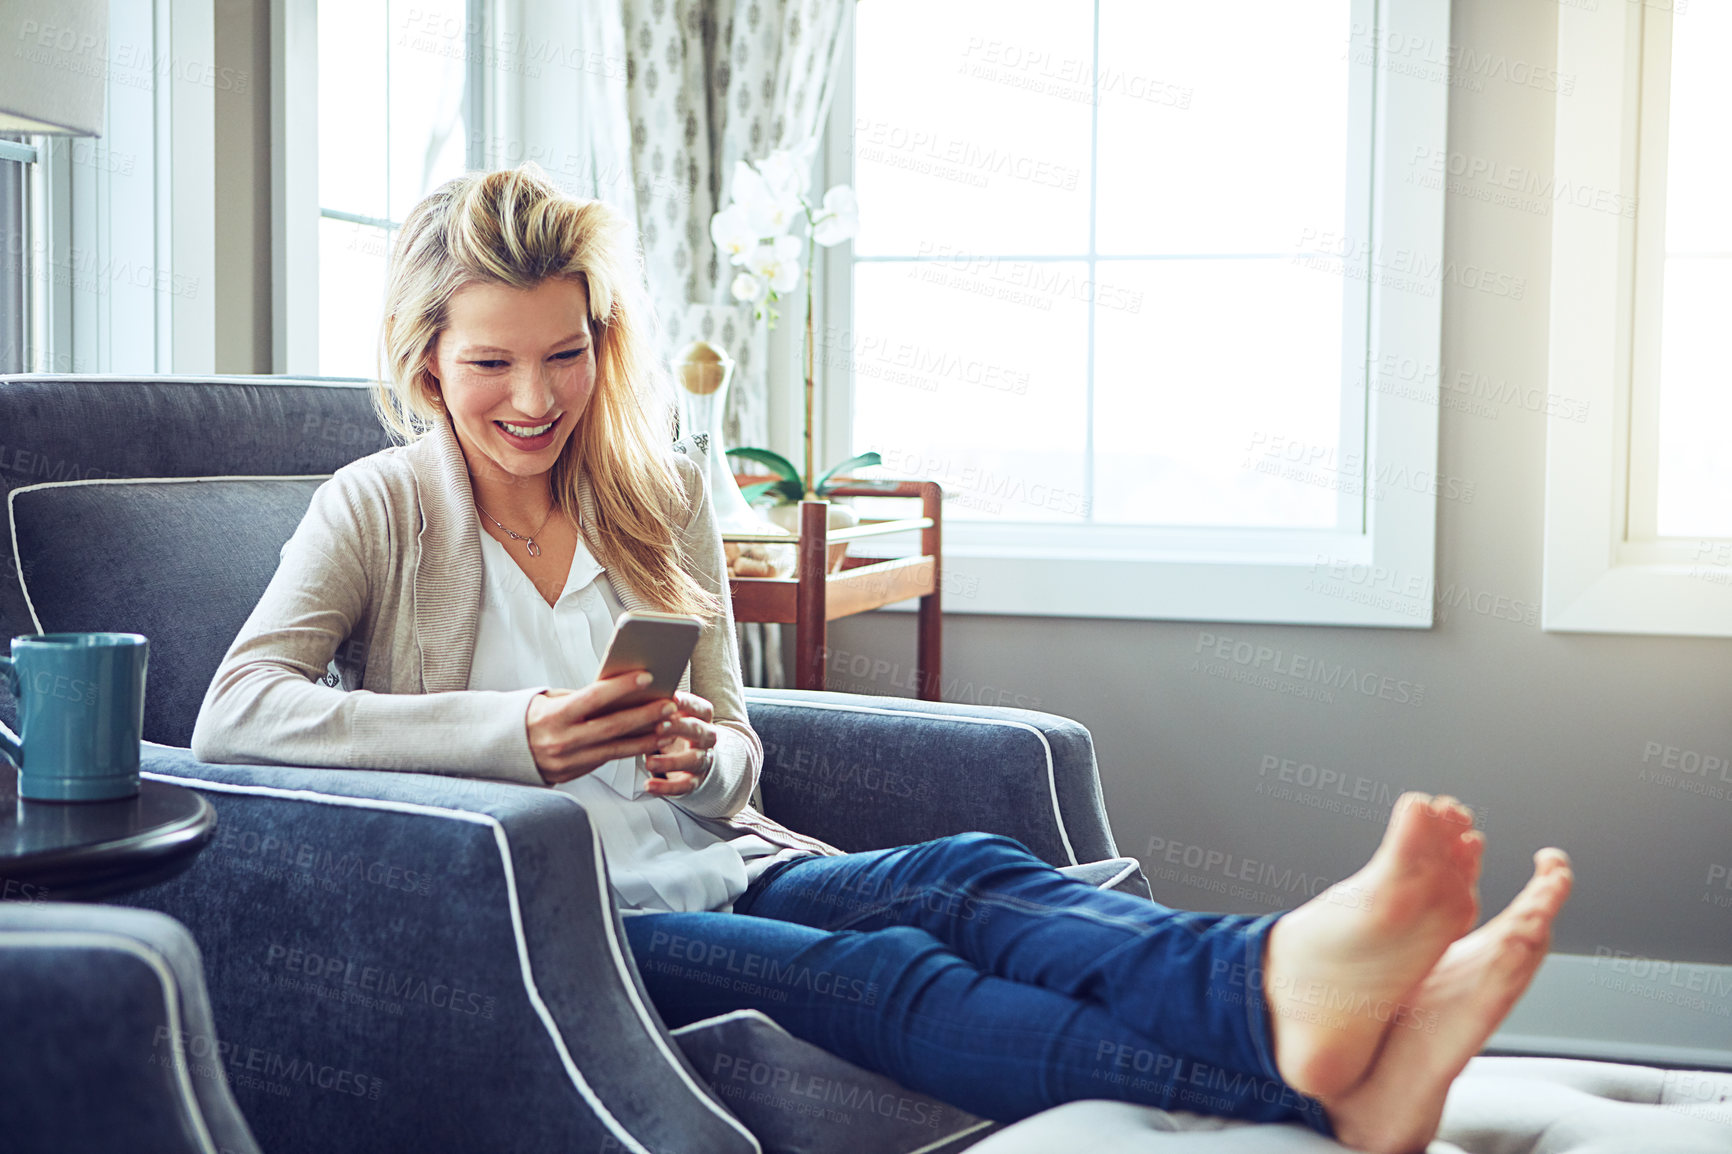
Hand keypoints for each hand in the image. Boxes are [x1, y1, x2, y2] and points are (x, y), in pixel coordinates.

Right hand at [525, 671, 684, 784]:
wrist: (500, 750)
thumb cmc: (529, 716)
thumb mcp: (549, 700)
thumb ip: (581, 699)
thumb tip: (619, 692)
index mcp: (553, 716)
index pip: (593, 697)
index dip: (621, 687)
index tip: (646, 676)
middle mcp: (561, 741)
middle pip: (612, 727)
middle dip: (644, 715)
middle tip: (668, 705)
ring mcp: (567, 762)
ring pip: (615, 750)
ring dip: (645, 739)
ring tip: (667, 727)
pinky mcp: (571, 775)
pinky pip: (605, 760)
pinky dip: (627, 750)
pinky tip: (646, 741)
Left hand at [644, 691, 718, 797]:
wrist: (694, 756)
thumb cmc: (673, 729)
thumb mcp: (671, 715)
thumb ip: (658, 705)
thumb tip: (632, 690)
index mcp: (702, 717)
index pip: (701, 708)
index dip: (688, 703)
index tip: (671, 697)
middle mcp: (706, 737)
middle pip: (698, 731)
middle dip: (679, 728)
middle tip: (658, 726)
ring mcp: (702, 760)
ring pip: (693, 760)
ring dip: (671, 761)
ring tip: (649, 762)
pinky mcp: (694, 781)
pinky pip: (683, 786)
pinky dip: (666, 788)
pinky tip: (649, 786)